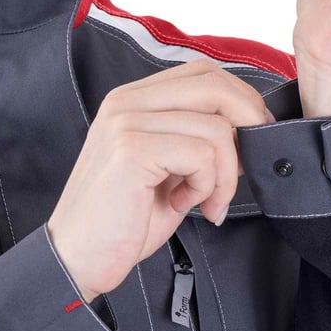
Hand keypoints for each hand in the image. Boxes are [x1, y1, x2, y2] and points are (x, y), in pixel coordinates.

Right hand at [46, 58, 273, 302]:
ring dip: (225, 175)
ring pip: (216, 128)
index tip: (253, 137)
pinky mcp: (132, 150)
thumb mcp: (168, 171)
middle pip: (214, 85)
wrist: (77, 258)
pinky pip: (202, 155)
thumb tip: (250, 131)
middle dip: (248, 125)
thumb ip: (198, 142)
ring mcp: (127, 122)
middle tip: (248, 166)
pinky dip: (206, 186)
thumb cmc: (122, 222)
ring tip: (206, 203)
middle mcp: (126, 102)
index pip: (203, 73)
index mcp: (134, 101)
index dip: (241, 100)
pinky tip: (184, 204)